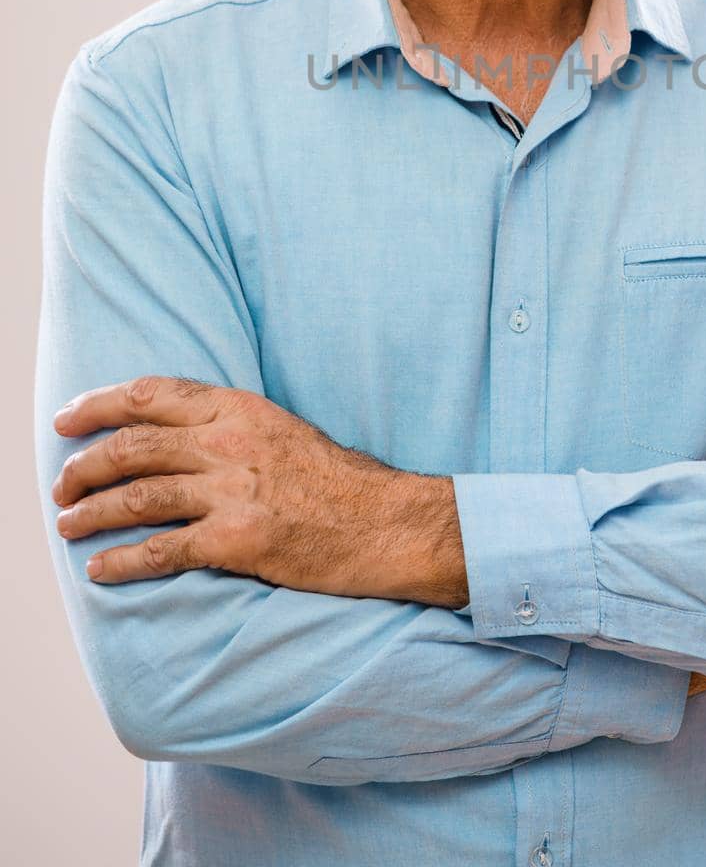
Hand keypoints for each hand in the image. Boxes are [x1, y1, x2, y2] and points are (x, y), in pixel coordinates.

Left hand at [50, 376, 449, 594]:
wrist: (386, 522)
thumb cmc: (336, 480)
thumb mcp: (281, 429)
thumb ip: (229, 426)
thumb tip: (171, 436)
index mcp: (240, 408)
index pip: (151, 395)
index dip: (99, 404)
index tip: (67, 419)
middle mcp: (230, 442)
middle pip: (133, 446)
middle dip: (84, 466)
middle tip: (61, 486)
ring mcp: (233, 491)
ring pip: (138, 496)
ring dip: (92, 513)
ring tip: (68, 526)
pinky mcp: (239, 540)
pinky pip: (163, 550)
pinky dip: (123, 561)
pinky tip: (101, 569)